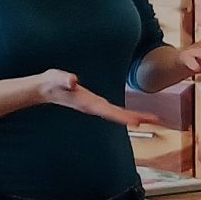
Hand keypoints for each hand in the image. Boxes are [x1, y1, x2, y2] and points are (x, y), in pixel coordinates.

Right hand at [33, 70, 156, 127]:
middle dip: (136, 118)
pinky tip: (135, 115)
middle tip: (155, 119)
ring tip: (152, 118)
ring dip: (134, 117)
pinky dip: (126, 113)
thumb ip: (63, 79)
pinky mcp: (95, 104)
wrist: (44, 90)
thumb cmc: (51, 83)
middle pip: (118, 115)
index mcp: (88, 103)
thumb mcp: (56, 78)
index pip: (109, 111)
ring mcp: (95, 106)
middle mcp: (94, 107)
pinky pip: (114, 111)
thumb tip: (72, 80)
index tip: (138, 121)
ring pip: (118, 114)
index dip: (123, 116)